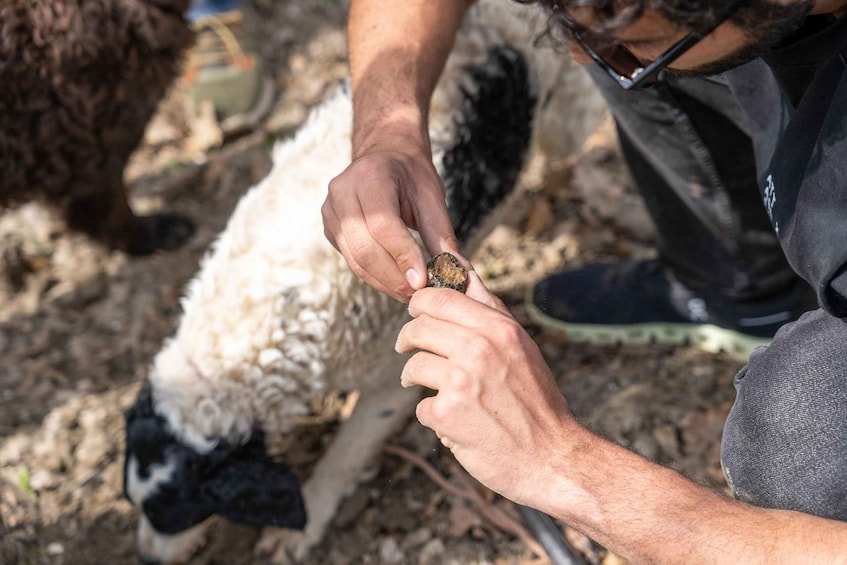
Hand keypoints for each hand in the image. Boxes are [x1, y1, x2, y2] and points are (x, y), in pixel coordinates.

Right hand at [322, 148, 464, 301]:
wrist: (385, 157)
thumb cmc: (411, 176)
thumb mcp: (432, 197)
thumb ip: (441, 235)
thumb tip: (458, 272)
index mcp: (370, 175)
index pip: (382, 224)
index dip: (403, 255)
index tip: (423, 280)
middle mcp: (342, 191)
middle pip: (365, 247)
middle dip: (394, 277)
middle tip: (419, 294)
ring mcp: (331, 212)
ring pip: (356, 260)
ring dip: (385, 283)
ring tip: (410, 292)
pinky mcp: (330, 229)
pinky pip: (352, 261)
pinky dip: (375, 277)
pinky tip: (395, 282)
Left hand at [395, 272, 577, 504]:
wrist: (553, 457)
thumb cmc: (536, 400)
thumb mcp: (520, 344)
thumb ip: (487, 307)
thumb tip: (460, 266)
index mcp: (498, 328)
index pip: (439, 298)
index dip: (419, 304)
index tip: (415, 314)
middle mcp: (479, 349)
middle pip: (418, 328)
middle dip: (407, 338)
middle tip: (406, 348)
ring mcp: (461, 382)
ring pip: (413, 366)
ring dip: (413, 377)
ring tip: (421, 384)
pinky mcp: (447, 415)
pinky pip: (420, 406)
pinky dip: (432, 415)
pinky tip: (451, 421)